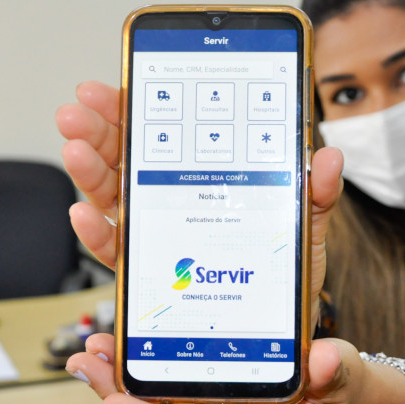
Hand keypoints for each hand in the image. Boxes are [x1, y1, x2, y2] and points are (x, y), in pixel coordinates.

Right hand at [56, 80, 344, 323]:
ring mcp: (160, 232)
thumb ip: (315, 190)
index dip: (136, 108)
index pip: (164, 132)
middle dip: (100, 129)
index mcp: (206, 174)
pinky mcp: (155, 271)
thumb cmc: (286, 262)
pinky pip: (120, 250)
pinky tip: (85, 214)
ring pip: (115, 196)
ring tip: (76, 148)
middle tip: (79, 109)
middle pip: (128, 157)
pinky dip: (98, 232)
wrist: (283, 317)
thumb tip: (328, 158)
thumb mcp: (306, 220)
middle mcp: (174, 198)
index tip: (114, 86)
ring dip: (90, 170)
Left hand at [66, 333, 366, 403]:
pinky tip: (116, 363)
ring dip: (122, 391)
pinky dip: (140, 390)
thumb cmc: (341, 387)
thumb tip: (321, 360)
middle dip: (122, 397)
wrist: (341, 398)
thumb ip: (334, 369)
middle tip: (87, 363)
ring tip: (91, 358)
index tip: (116, 401)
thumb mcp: (344, 372)